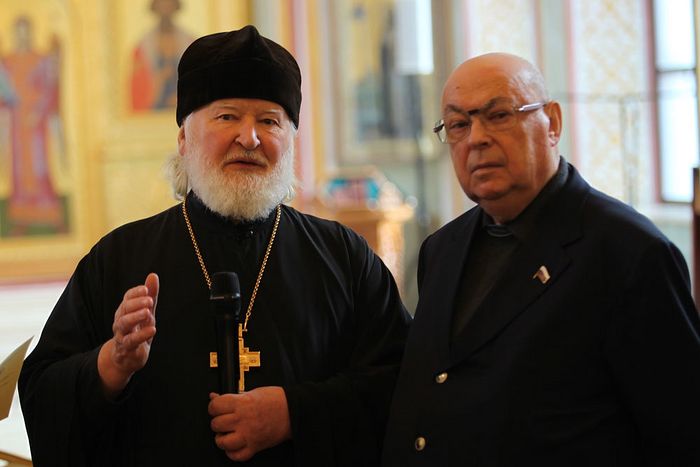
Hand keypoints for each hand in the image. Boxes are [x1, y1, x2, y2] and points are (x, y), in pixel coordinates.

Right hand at [98, 273, 158, 397]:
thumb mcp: (147, 312)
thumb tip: (153, 275)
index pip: (127, 298)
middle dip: (136, 303)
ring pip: (123, 324)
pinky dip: (141, 335)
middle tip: (149, 300)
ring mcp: (121, 335)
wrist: (126, 358)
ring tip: (148, 312)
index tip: (146, 289)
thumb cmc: (137, 331)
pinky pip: (131, 341)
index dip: (135, 293)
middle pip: (124, 309)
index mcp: (125, 310)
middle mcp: (120, 320)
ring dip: (135, 317)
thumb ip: (151, 296)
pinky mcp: (126, 348)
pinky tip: (152, 329)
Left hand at [208, 386, 291, 460]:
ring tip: (227, 433)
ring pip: (223, 442)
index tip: (218, 407)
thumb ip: (233, 397)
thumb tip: (214, 397)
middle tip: (225, 419)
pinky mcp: (255, 446)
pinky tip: (235, 445)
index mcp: (242, 403)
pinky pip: (237, 456)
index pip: (215, 407)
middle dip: (218, 422)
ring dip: (222, 439)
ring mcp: (249, 435)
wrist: (294, 410)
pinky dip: (233, 453)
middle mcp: (243, 420)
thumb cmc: (276, 399)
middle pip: (216, 424)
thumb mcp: (253, 392)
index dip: (214, 407)